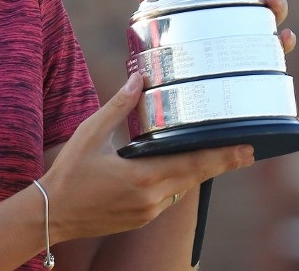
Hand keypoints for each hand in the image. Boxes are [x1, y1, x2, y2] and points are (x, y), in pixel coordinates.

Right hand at [40, 74, 254, 243]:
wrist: (52, 213)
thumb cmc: (69, 172)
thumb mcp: (90, 133)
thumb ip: (117, 106)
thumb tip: (138, 79)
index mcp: (143, 176)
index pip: (193, 164)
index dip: (223, 157)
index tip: (246, 149)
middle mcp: (151, 198)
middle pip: (196, 178)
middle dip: (221, 164)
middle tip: (246, 152)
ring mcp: (147, 212)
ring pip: (182, 189)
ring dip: (197, 173)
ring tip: (215, 157)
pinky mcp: (140, 219)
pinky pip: (167, 199)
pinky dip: (176, 183)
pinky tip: (176, 172)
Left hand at [131, 0, 295, 54]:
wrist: (179, 77)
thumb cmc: (173, 40)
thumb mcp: (160, 15)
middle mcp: (237, 6)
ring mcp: (250, 29)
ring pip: (272, 11)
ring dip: (276, 1)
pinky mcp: (256, 55)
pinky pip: (277, 48)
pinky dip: (284, 41)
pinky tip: (283, 36)